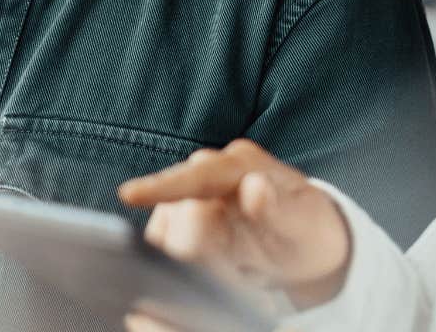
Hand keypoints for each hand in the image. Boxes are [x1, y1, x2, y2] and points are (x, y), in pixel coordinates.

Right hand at [117, 139, 352, 313]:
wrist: (305, 241)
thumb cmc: (306, 230)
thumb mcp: (303, 225)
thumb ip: (278, 208)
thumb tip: (254, 186)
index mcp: (241, 164)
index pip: (197, 175)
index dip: (162, 186)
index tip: (129, 194)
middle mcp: (211, 171)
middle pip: (178, 211)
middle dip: (198, 249)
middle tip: (240, 271)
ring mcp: (194, 193)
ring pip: (169, 229)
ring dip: (194, 257)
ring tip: (238, 268)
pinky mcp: (181, 216)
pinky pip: (166, 242)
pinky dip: (185, 261)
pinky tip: (220, 265)